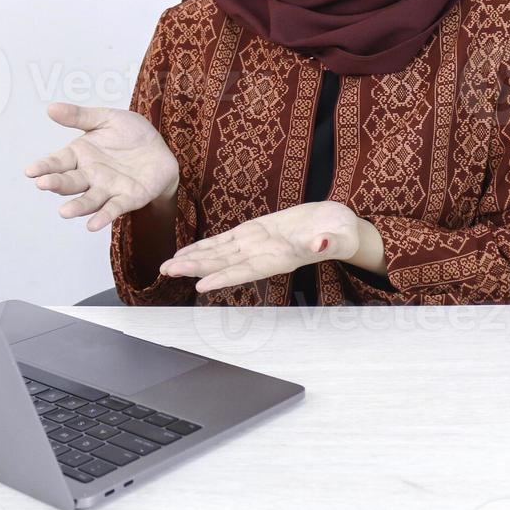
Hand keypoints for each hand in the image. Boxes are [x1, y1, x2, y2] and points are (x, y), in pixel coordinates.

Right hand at [24, 101, 179, 231]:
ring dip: (77, 206)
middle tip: (43, 184)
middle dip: (56, 184)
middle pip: (70, 182)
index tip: (30, 171)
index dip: (44, 166)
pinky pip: (113, 209)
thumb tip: (51, 108)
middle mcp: (90, 175)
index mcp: (80, 155)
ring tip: (65, 212)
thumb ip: (80, 116)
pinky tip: (93, 225)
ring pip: (89, 200)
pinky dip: (103, 217)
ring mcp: (107, 189)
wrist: (161, 147)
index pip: (58, 162)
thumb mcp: (107, 118)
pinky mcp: (127, 199)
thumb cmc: (131, 133)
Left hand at [158, 201, 361, 293]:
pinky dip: (204, 245)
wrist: (337, 224)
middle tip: (168, 271)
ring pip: (219, 253)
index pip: (248, 270)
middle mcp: (263, 254)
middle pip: (224, 263)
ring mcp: (256, 244)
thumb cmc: (341, 232)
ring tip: (167, 266)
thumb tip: (321, 244)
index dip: (225, 278)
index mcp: (281, 257)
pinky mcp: (254, 231)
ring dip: (193, 259)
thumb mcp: (341, 234)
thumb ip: (331, 241)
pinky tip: (187, 251)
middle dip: (196, 268)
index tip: (201, 285)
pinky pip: (224, 240)